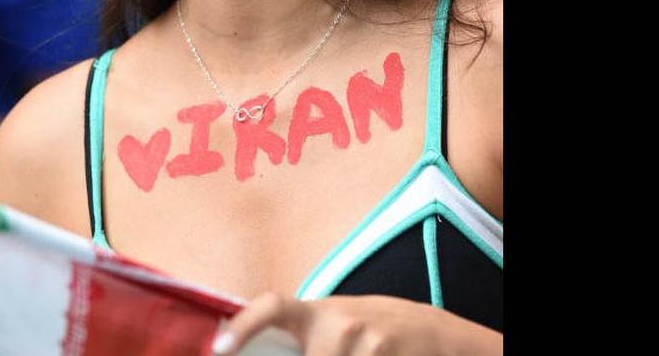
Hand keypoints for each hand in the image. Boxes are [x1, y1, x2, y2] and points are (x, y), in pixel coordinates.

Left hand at [211, 292, 501, 355]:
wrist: (439, 337)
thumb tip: (249, 346)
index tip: (219, 349)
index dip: (243, 326)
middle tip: (320, 353)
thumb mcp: (342, 319)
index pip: (273, 308)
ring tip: (359, 355)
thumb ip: (306, 331)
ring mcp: (366, 348)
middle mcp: (342, 327)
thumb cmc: (380, 327)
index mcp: (321, 311)